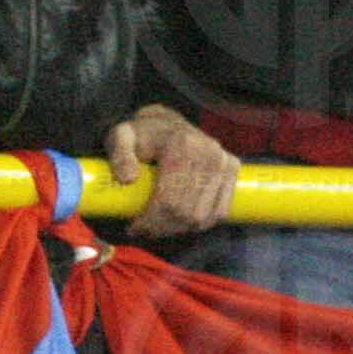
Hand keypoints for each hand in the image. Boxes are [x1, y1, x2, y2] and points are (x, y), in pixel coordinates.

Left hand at [109, 103, 238, 238]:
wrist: (167, 123)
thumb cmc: (142, 134)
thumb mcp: (121, 137)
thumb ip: (120, 155)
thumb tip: (128, 179)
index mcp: (182, 145)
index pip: (170, 199)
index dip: (151, 220)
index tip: (134, 228)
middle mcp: (209, 153)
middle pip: (187, 212)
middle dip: (162, 228)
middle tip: (144, 230)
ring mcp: (224, 161)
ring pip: (203, 216)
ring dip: (179, 229)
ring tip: (160, 226)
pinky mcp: (232, 169)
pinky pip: (220, 211)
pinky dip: (200, 223)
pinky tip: (182, 222)